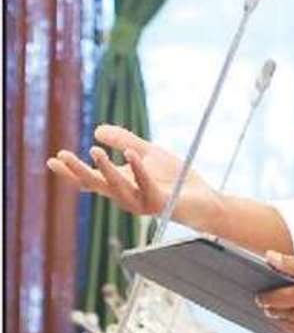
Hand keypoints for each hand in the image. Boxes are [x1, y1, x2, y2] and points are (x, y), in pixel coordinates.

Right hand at [46, 124, 221, 228]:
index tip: (52, 160)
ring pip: (118, 186)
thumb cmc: (174, 178)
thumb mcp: (147, 153)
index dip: (71, 171)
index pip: (91, 179)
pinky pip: (146, 185)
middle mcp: (127, 195)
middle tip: (61, 156)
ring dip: (106, 168)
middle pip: (97, 185)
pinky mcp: (160, 202)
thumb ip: (124, 141)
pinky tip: (131, 154)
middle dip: (78, 171)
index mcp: (122, 184)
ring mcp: (142, 201)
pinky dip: (138, 169)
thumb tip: (96, 130)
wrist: (203, 198)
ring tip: (94, 150)